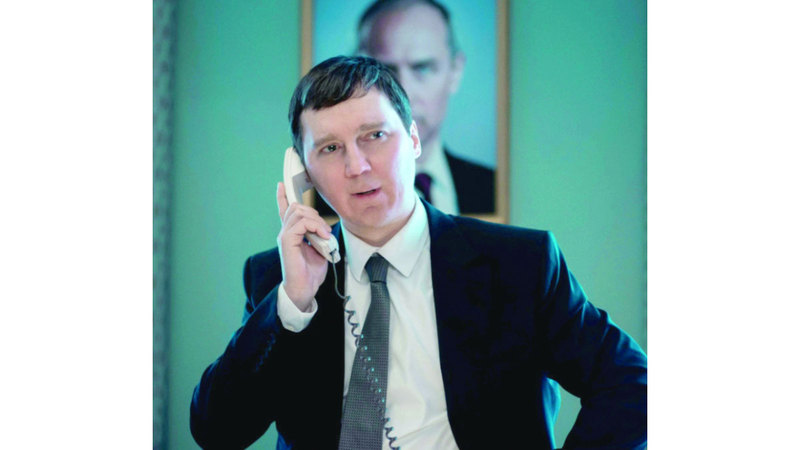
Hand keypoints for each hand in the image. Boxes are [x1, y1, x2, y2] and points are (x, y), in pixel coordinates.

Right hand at [276, 181, 331, 310]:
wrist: (304, 289)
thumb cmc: (311, 272)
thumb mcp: (319, 249)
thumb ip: (318, 235)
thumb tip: (324, 227)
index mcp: (291, 233)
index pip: (284, 210)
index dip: (283, 196)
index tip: (282, 183)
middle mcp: (285, 232)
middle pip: (296, 207)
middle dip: (314, 213)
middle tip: (325, 230)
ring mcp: (284, 236)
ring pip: (299, 212)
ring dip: (317, 220)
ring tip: (324, 234)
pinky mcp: (286, 241)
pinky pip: (300, 223)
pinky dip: (315, 226)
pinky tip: (322, 236)